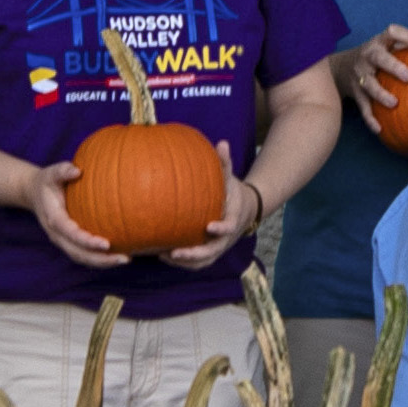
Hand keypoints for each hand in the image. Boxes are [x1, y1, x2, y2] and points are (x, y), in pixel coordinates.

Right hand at [22, 161, 130, 269]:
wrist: (34, 194)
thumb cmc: (48, 181)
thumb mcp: (52, 173)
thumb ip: (63, 170)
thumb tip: (77, 171)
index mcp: (54, 219)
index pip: (70, 234)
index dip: (87, 241)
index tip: (106, 244)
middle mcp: (57, 235)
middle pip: (78, 253)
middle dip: (100, 259)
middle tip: (124, 258)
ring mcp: (62, 241)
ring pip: (82, 258)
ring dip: (103, 262)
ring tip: (125, 259)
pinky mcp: (69, 242)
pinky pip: (84, 254)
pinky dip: (100, 258)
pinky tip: (118, 253)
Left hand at [164, 141, 252, 270]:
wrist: (244, 209)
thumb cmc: (232, 191)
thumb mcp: (230, 178)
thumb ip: (225, 163)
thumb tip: (222, 143)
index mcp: (232, 220)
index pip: (229, 227)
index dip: (221, 229)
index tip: (209, 226)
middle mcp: (226, 238)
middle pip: (213, 252)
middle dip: (194, 254)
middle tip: (175, 252)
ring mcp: (219, 247)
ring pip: (203, 261)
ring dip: (185, 262)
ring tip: (163, 256)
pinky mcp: (211, 252)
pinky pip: (197, 263)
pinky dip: (182, 263)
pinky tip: (162, 256)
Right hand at [335, 25, 407, 132]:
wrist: (341, 68)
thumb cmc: (377, 57)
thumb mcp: (387, 48)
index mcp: (379, 42)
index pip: (393, 33)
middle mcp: (367, 55)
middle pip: (378, 57)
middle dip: (393, 66)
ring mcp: (359, 74)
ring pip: (368, 84)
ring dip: (381, 94)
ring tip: (394, 103)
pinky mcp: (355, 92)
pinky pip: (362, 107)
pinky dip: (370, 118)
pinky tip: (380, 129)